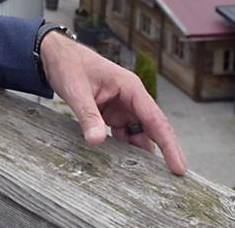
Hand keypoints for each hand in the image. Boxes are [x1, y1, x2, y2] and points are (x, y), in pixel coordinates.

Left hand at [39, 30, 186, 174]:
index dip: (169, 144)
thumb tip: (97, 141)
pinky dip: (125, 148)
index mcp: (130, 87)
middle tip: (174, 179)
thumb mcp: (76, 91)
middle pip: (152, 129)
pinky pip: (124, 133)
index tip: (179, 167)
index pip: (155, 119)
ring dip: (141, 152)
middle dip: (164, 152)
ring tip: (147, 177)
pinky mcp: (111, 113)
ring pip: (139, 133)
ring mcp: (122, 106)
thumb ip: (88, 115)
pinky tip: (125, 164)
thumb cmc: (69, 65)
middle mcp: (131, 98)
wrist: (55, 55)